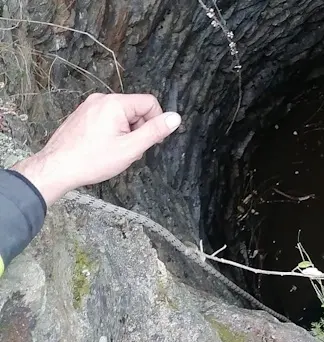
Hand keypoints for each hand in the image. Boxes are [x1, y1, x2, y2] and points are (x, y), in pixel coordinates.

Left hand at [10, 93, 181, 205]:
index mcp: (115, 103)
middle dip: (139, 130)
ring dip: (126, 133)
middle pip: (135, 109)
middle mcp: (101, 99)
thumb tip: (176, 117)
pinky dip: (112, 133)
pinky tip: (104, 149)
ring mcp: (90, 106)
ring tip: (115, 152)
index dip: (156, 122)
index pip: (150, 103)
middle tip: (130, 150)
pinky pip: (108, 119)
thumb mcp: (131, 148)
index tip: (150, 141)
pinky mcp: (83, 115)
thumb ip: (155, 131)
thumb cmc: (92, 160)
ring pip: (122, 116)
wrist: (56, 168)